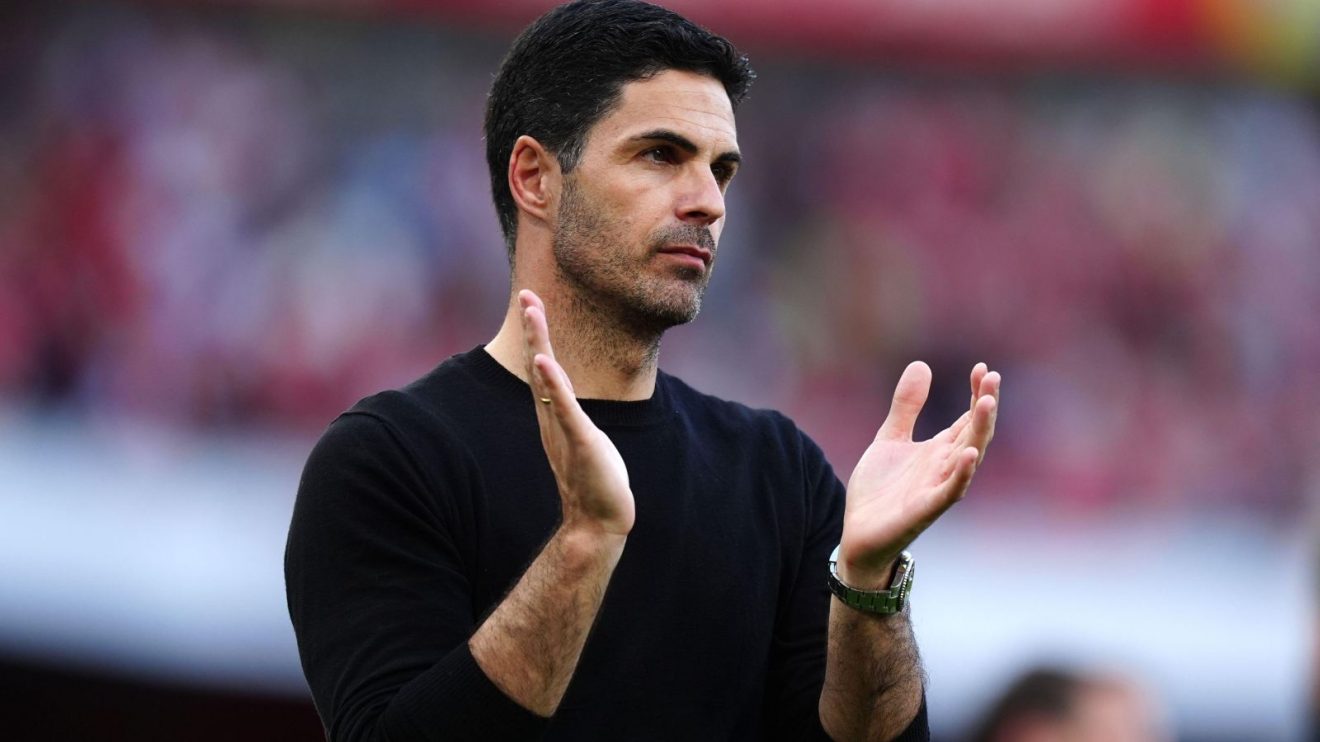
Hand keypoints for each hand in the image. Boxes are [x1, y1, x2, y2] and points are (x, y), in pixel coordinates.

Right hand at [519, 290, 634, 536]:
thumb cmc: (595, 479)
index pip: (544, 366)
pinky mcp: (580, 440)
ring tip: (534, 314)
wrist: (598, 520)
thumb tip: (567, 398)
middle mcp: (553, 417)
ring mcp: (564, 427)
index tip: (532, 301)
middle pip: (540, 364)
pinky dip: (554, 384)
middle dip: (535, 328)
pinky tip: (545, 362)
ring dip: (541, 344)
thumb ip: (572, 416)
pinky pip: (564, 408)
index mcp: (555, 413)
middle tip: (527, 294)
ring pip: (549, 380)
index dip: (538, 333)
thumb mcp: (583, 436)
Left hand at [838, 362, 999, 586]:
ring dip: (979, 431)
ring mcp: (938, 487)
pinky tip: (969, 454)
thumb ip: (906, 406)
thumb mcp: (890, 438)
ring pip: (968, 457)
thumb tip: (922, 364)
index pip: (967, 418)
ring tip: (987, 403)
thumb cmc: (880, 490)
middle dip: (985, 406)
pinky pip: (950, 491)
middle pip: (974, 432)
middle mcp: (945, 467)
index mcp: (939, 450)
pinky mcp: (925, 509)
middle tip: (992, 377)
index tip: (982, 368)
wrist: (858, 533)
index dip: (977, 394)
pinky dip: (961, 473)